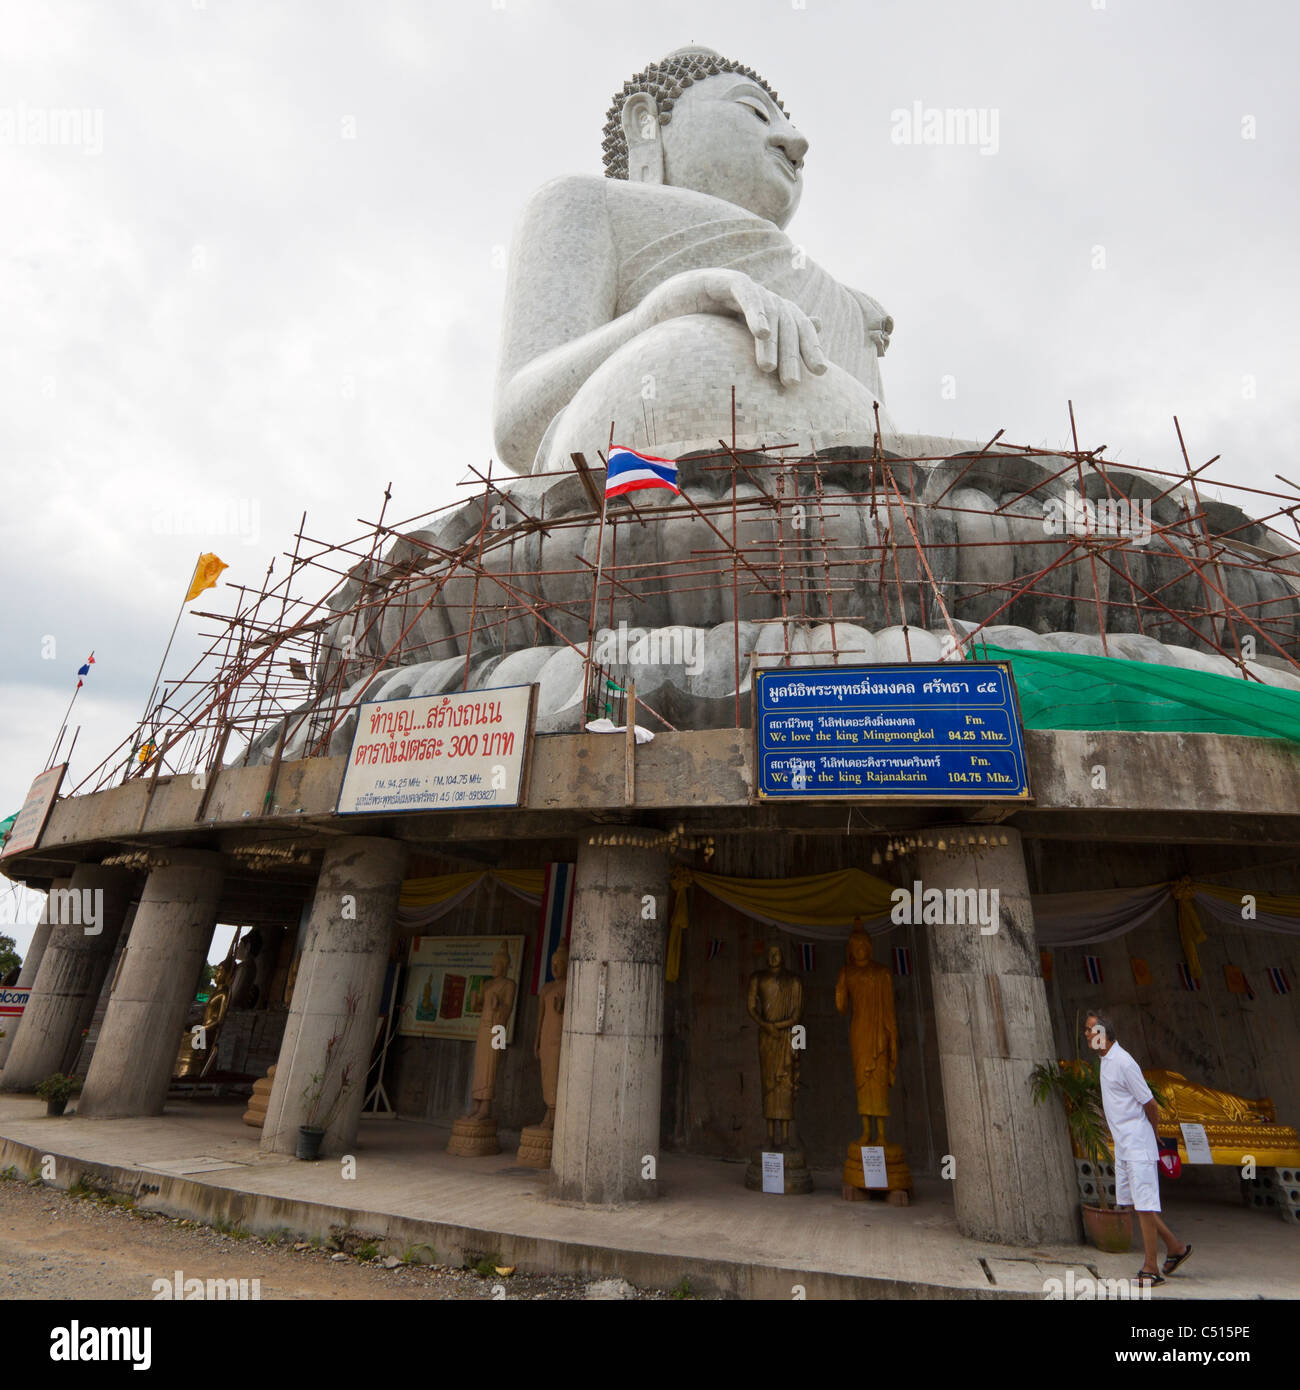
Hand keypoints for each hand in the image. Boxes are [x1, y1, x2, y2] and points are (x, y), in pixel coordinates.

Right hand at [633, 268, 827, 386]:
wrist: (650, 327)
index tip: (821, 374)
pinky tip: (760, 333)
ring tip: (769, 369)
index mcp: (761, 314)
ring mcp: (738, 287)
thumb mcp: (733, 353)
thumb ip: (769, 348)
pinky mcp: (718, 280)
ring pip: (769, 308)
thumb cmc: (690, 342)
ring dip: (772, 341)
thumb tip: (813, 332)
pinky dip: (755, 310)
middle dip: (794, 350)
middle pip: (788, 318)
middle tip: (792, 382)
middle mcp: (755, 298)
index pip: (796, 325)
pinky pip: (744, 292)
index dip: (809, 346)